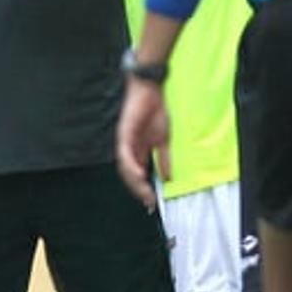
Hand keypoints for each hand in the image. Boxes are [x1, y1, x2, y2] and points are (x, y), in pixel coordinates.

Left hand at [114, 77, 166, 208]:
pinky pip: (124, 154)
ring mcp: (125, 141)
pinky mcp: (123, 133)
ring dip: (134, 181)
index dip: (143, 188)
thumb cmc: (156, 110)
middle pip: (129, 174)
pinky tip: (139, 174)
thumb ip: (164, 159)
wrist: (151, 89)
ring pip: (125, 167)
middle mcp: (129, 148)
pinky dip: (131, 165)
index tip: (152, 201)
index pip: (137, 174)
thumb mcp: (164, 140)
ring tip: (144, 192)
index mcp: (138, 150)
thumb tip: (168, 178)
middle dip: (139, 189)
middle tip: (149, 201)